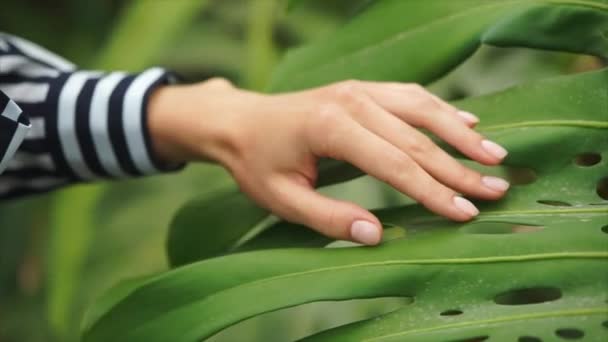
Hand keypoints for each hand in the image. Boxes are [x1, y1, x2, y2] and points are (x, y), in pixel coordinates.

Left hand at [148, 78, 509, 244]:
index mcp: (332, 129)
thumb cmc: (258, 163)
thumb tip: (377, 236)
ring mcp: (360, 90)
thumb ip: (329, 219)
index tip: (466, 214)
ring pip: (423, 109)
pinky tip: (467, 122)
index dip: (433, 192)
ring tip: (496, 156)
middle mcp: (353, 101)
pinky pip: (411, 97)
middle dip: (459, 169)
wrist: (240, 121)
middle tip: (497, 191)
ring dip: (461, 133)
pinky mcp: (364, 89)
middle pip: (417, 139)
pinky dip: (442, 111)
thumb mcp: (282, 199)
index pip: (396, 165)